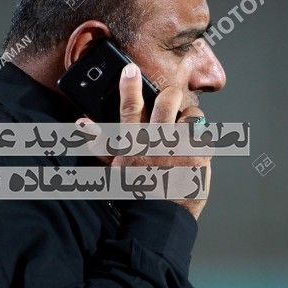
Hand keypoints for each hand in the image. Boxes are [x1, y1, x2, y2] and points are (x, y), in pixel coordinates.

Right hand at [77, 63, 211, 219]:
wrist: (160, 218)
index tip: (130, 69)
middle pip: (167, 101)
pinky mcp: (201, 157)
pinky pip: (207, 136)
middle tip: (170, 99)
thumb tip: (80, 122)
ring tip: (187, 126)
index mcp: (135, 144)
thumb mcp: (112, 168)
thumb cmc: (134, 194)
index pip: (130, 107)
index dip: (129, 85)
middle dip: (171, 95)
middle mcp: (158, 142)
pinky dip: (203, 139)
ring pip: (192, 114)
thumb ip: (98, 142)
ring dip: (191, 116)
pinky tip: (196, 148)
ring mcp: (181, 149)